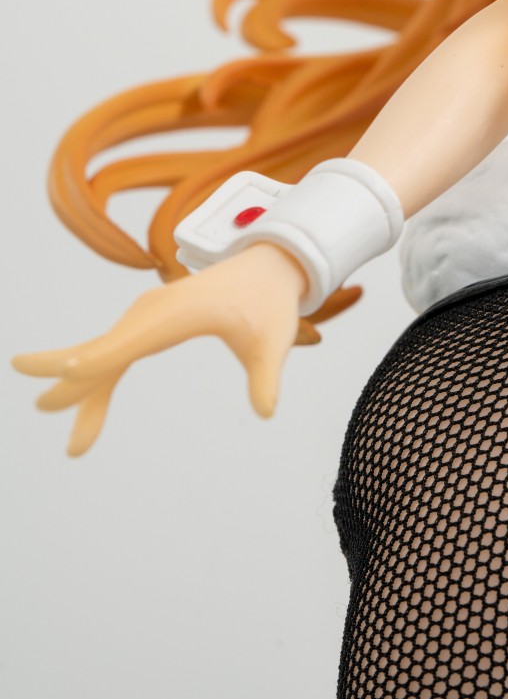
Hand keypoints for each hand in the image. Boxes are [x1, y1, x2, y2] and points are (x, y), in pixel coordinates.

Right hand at [12, 242, 307, 455]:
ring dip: (78, 388)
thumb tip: (267, 410)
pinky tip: (86, 407)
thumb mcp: (274, 339)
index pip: (135, 337)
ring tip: (65, 431)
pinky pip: (113, 354)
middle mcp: (154, 312)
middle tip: (43, 408)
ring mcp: (145, 317)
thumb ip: (266, 375)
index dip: (104, 355)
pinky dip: (94, 378)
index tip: (71, 370)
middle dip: (72, 379)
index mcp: (181, 312)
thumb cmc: (268, 302)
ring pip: (101, 355)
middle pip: (104, 349)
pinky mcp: (146, 323)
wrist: (266, 267)